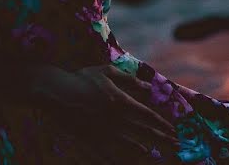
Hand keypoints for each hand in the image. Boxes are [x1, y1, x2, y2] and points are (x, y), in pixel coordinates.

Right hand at [30, 63, 177, 160]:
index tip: (173, 129)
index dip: (161, 123)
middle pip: (141, 131)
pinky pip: (108, 149)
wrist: (54, 91)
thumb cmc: (82, 78)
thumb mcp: (107, 72)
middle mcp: (112, 118)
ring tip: (157, 152)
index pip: (146, 115)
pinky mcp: (88, 138)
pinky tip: (130, 156)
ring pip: (128, 143)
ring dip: (144, 147)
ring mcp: (100, 130)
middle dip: (160, 138)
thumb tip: (148, 86)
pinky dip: (121, 154)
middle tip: (174, 143)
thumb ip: (129, 79)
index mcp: (119, 101)